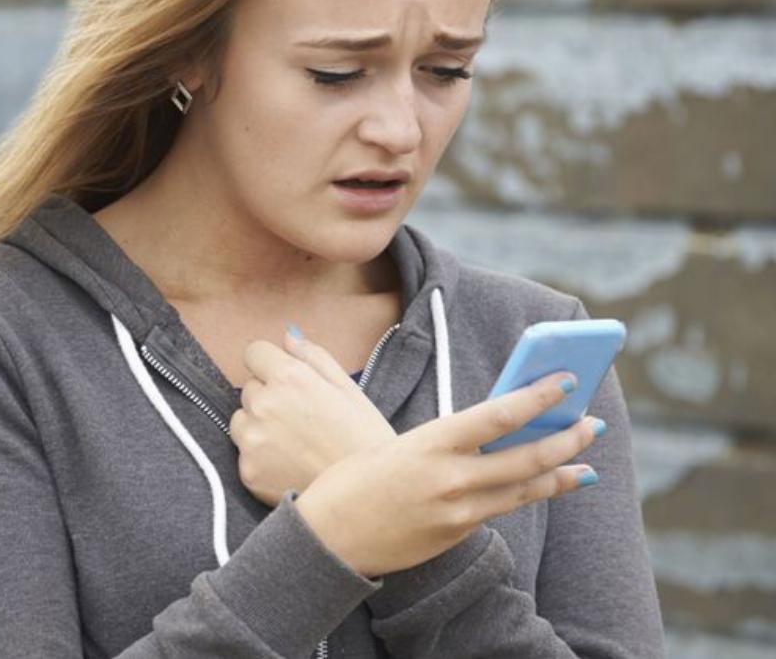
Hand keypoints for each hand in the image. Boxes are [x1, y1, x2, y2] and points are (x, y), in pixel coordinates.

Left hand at [229, 329, 395, 505]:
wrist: (371, 501)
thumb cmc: (366, 442)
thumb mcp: (349, 391)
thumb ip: (314, 358)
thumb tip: (288, 336)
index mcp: (290, 378)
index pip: (254, 352)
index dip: (271, 365)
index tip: (286, 380)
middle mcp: (264, 405)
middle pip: (250, 389)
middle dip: (269, 398)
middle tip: (303, 421)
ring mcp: (252, 440)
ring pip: (241, 420)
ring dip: (259, 426)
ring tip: (296, 445)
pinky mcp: (248, 472)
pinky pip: (244, 454)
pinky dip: (261, 458)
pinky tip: (291, 466)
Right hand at [296, 371, 603, 577]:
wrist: (328, 538)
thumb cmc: (352, 480)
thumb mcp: (396, 445)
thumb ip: (446, 437)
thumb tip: (492, 421)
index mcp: (429, 444)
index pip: (498, 415)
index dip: (538, 397)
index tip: (567, 381)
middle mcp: (450, 479)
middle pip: (526, 457)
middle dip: (566, 438)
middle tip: (592, 423)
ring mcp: (458, 512)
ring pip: (525, 489)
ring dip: (561, 472)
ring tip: (586, 461)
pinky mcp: (458, 535)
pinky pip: (500, 510)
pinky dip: (527, 494)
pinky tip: (545, 487)